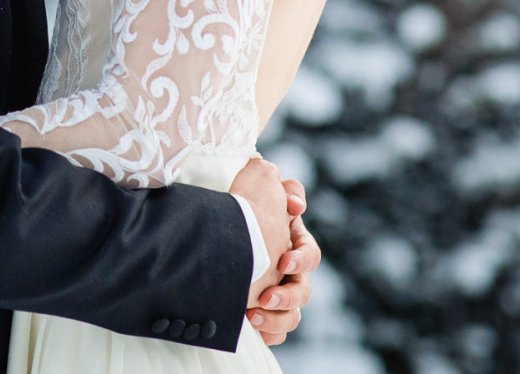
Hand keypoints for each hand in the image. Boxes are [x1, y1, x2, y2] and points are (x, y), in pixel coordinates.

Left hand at [246, 180, 319, 346]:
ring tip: (251, 318)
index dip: (301, 260)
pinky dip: (266, 335)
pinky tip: (248, 330)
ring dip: (275, 320)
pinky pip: (273, 333)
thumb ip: (283, 187)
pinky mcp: (262, 312)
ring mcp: (276, 293)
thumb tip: (294, 203)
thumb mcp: (261, 184)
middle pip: (303, 292)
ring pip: (291, 318)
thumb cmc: (240, 205)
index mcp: (292, 244)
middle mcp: (288, 273)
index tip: (283, 262)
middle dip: (286, 297)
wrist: (209, 228)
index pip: (310, 255)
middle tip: (264, 297)